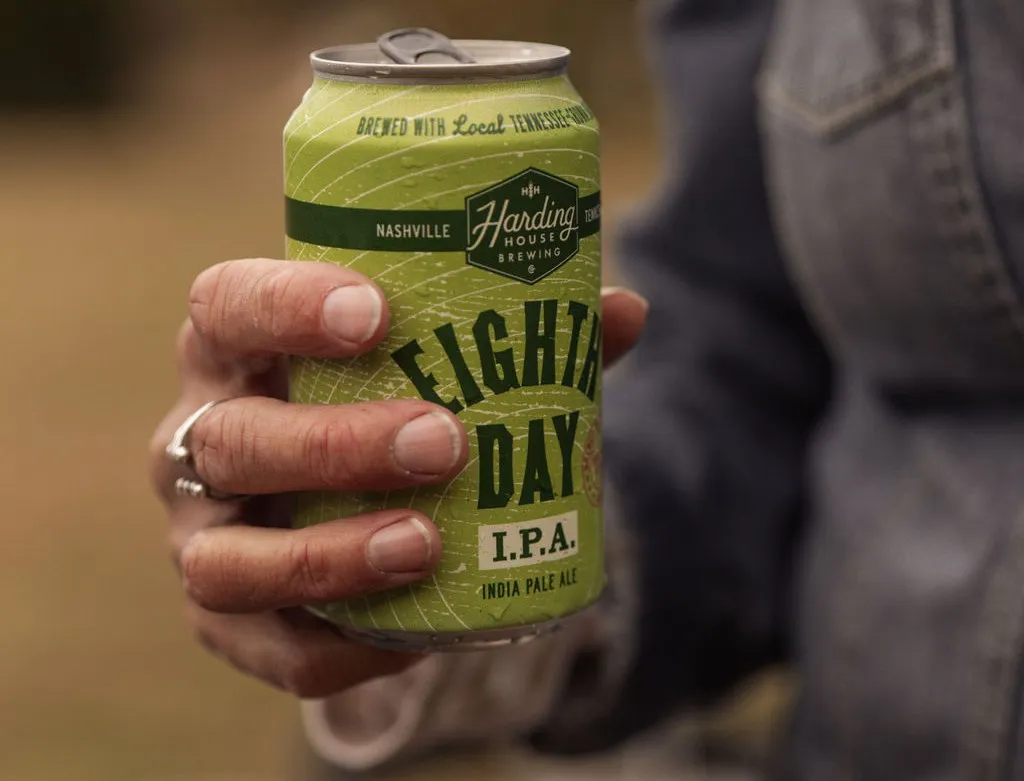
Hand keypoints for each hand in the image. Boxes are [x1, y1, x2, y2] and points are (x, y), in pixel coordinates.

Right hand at [150, 259, 648, 697]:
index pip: (226, 306)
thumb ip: (524, 337)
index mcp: (239, 352)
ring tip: (426, 544)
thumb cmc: (387, 404)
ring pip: (229, 561)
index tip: (378, 314)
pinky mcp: (227, 619)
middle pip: (235, 440)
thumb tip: (626, 310)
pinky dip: (343, 647)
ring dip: (330, 556)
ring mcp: (206, 537)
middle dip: (336, 445)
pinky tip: (416, 633)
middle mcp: (200, 440)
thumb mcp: (437, 362)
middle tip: (443, 443)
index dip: (285, 306)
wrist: (349, 497)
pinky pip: (271, 650)